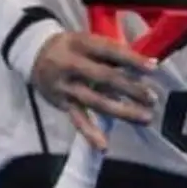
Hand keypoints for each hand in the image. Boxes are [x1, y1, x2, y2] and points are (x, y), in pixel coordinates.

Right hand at [29, 31, 159, 149]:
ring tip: (145, 118)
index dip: (131, 60)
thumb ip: (111, 53)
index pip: (110, 50)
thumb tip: (145, 65)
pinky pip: (77, 119)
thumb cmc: (70, 47)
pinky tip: (104, 146)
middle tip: (152, 98)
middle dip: (131, 88)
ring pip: (96, 101)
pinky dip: (90, 134)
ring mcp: (66, 86)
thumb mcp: (86, 40)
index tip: (153, 68)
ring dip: (122, 111)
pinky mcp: (61, 103)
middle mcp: (72, 64)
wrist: (33, 54)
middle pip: (105, 77)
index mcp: (81, 43)